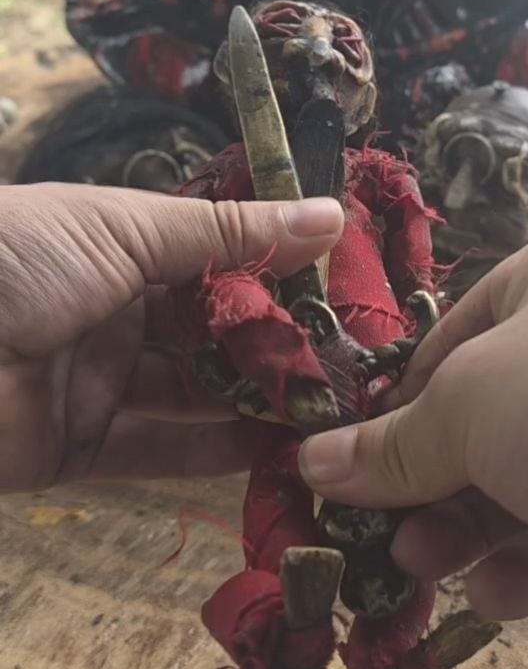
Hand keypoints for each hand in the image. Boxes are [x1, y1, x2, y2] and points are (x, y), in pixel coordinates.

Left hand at [0, 183, 341, 492]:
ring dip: (257, 400)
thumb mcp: (124, 229)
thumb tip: (328, 214)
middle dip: (275, 342)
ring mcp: (94, 381)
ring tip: (333, 407)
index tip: (346, 285)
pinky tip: (276, 449)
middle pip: (208, 330)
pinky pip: (157, 452)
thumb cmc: (14, 259)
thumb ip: (226, 235)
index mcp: (115, 243)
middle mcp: (110, 309)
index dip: (275, 270)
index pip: (214, 256)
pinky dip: (215, 454)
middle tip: (353, 359)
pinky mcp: (77, 446)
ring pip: (192, 393)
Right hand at [300, 216, 527, 647]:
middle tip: (375, 530)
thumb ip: (396, 443)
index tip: (344, 455)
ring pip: (526, 482)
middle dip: (428, 478)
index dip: (398, 397)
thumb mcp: (472, 405)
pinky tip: (493, 597)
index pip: (457, 334)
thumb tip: (315, 464)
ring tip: (417, 565)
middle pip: (488, 417)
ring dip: (466, 530)